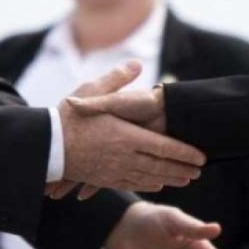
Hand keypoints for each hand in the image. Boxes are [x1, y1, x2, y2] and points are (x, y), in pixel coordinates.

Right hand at [60, 64, 201, 193]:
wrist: (47, 146)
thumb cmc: (69, 117)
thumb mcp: (92, 92)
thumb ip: (117, 80)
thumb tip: (136, 64)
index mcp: (126, 135)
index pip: (164, 147)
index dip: (185, 153)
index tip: (201, 157)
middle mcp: (124, 156)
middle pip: (161, 166)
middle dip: (182, 169)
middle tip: (199, 172)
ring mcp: (115, 170)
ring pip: (149, 177)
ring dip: (169, 179)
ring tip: (186, 180)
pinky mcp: (105, 178)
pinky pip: (132, 183)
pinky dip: (148, 184)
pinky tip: (158, 184)